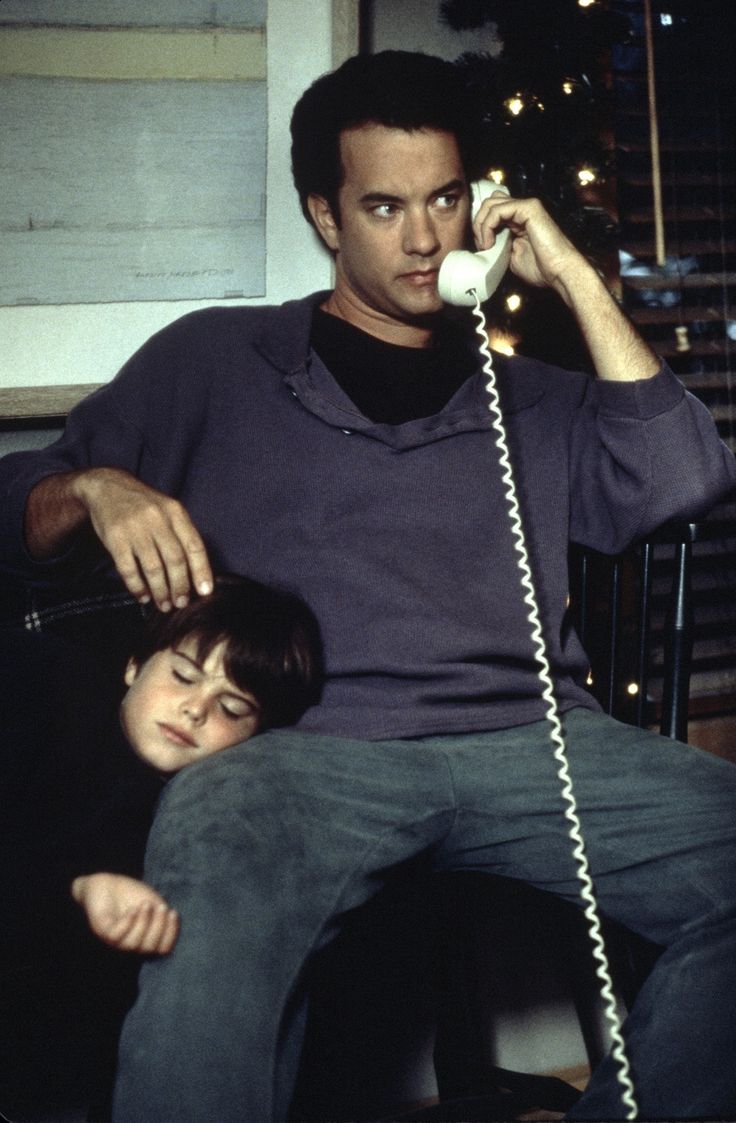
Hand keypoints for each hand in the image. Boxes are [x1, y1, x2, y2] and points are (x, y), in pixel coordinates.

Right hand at [72, 467, 212, 610]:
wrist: (106, 487)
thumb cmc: (143, 505)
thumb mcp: (167, 510)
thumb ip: (181, 534)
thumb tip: (196, 572)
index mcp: (175, 512)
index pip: (195, 546)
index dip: (201, 571)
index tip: (204, 592)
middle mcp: (157, 519)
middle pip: (175, 560)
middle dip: (180, 587)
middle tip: (181, 603)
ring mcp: (135, 528)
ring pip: (153, 568)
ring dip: (161, 591)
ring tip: (164, 604)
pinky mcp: (115, 538)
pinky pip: (129, 569)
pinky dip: (137, 587)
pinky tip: (143, 596)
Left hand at [72, 873, 179, 954]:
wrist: (109, 882)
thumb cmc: (133, 894)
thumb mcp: (154, 903)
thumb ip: (163, 917)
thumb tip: (173, 927)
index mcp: (146, 939)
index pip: (163, 949)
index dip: (171, 934)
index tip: (173, 913)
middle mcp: (132, 943)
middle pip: (149, 948)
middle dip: (159, 927)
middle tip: (161, 906)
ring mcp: (116, 940)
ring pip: (133, 944)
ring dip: (143, 923)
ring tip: (145, 904)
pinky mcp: (103, 931)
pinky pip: (116, 935)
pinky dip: (127, 922)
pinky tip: (132, 909)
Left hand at [472, 193, 587, 294]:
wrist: (559, 272)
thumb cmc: (542, 269)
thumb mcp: (513, 257)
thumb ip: (500, 246)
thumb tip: (486, 245)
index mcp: (519, 220)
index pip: (493, 210)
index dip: (481, 226)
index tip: (482, 247)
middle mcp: (523, 210)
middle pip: (490, 203)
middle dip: (478, 223)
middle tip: (482, 245)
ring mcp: (527, 206)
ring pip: (491, 203)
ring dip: (481, 225)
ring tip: (485, 245)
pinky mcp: (529, 208)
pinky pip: (497, 210)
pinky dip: (487, 226)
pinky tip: (490, 242)